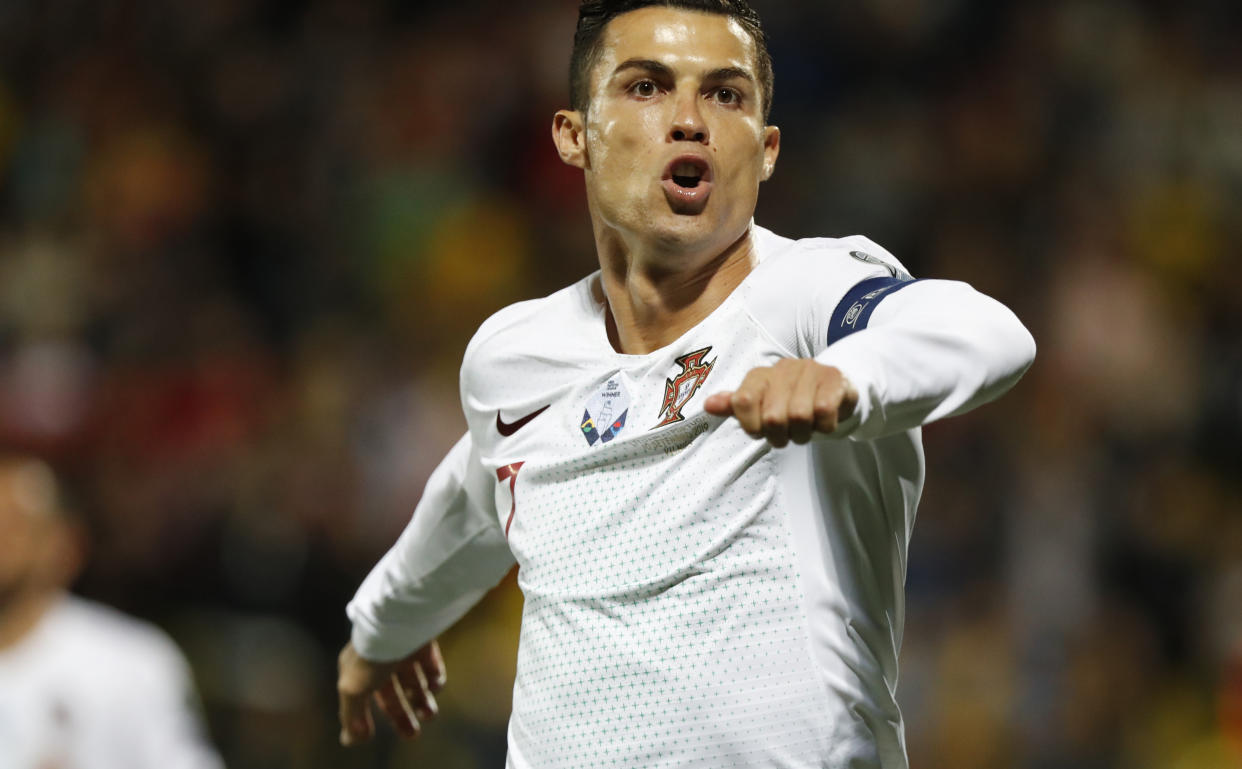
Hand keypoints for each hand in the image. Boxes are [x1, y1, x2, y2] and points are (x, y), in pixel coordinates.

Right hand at [337, 640, 445, 745]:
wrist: (399, 617)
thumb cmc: (373, 654)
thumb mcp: (354, 689)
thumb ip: (352, 716)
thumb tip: (351, 740)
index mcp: (357, 667)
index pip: (361, 697)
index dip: (365, 718)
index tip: (373, 736)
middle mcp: (378, 657)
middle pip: (390, 691)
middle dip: (401, 714)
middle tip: (413, 734)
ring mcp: (401, 646)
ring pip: (412, 679)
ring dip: (421, 699)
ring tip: (430, 714)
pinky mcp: (422, 637)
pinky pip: (429, 662)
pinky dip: (433, 676)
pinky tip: (435, 685)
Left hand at [704, 360, 856, 447]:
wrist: (834, 388)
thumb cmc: (790, 401)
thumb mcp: (760, 405)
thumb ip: (735, 406)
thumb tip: (708, 405)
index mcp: (759, 376)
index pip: (742, 401)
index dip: (751, 426)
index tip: (760, 432)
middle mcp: (783, 368)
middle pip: (773, 417)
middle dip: (780, 436)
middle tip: (787, 435)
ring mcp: (810, 370)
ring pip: (800, 416)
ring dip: (803, 434)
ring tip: (805, 429)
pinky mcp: (834, 378)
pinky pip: (824, 412)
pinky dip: (824, 426)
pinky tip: (823, 422)